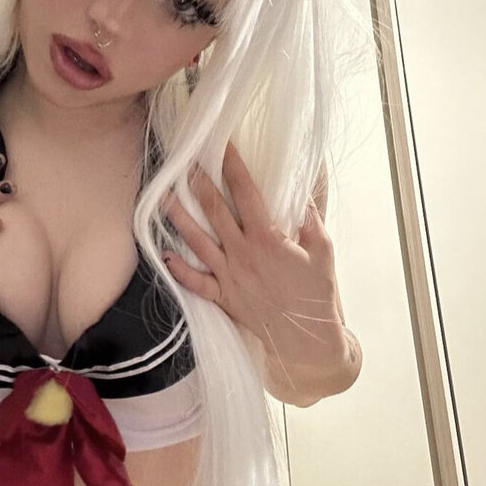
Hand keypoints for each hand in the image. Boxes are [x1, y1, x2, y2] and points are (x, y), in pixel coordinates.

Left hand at [162, 141, 346, 377]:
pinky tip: (166, 253)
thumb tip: (302, 189)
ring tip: (162, 196)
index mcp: (269, 238)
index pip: (246, 193)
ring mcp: (230, 276)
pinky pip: (195, 282)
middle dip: (198, 184)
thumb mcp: (323, 251)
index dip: (233, 166)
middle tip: (183, 162)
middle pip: (214, 211)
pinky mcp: (223, 297)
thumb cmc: (317, 294)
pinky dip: (179, 269)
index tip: (223, 145)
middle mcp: (243, 254)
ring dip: (178, 218)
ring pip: (197, 242)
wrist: (307, 340)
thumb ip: (310, 219)